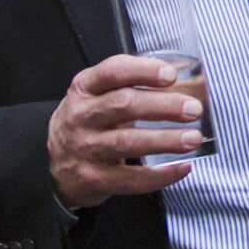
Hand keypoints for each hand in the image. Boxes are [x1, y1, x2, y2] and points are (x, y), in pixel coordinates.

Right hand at [47, 55, 202, 209]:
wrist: (55, 163)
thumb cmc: (88, 122)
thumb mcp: (97, 96)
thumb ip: (132, 86)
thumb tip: (186, 82)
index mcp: (85, 88)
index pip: (113, 72)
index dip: (143, 70)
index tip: (170, 75)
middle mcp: (82, 116)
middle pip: (124, 105)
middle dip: (164, 106)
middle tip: (193, 109)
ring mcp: (87, 149)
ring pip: (129, 142)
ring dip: (166, 139)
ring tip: (193, 138)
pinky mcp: (95, 178)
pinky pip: (132, 178)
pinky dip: (161, 174)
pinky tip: (182, 166)